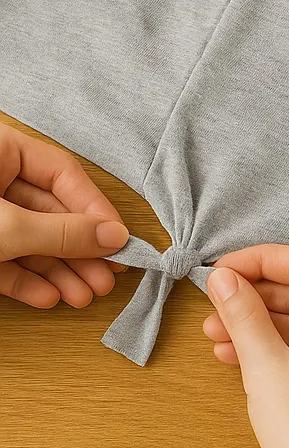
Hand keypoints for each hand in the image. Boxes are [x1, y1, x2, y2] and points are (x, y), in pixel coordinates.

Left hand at [0, 123, 127, 307]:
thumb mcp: (8, 227)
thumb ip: (61, 232)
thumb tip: (115, 237)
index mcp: (2, 151)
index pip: (63, 174)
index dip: (94, 208)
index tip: (118, 240)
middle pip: (49, 212)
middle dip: (77, 251)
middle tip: (106, 278)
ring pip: (28, 240)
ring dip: (58, 272)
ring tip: (84, 296)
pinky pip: (2, 259)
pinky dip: (24, 280)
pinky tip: (48, 297)